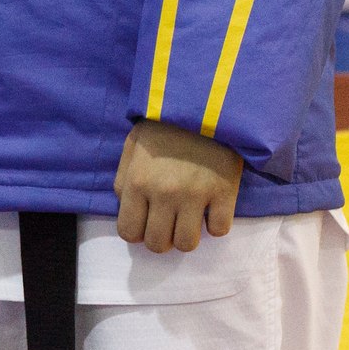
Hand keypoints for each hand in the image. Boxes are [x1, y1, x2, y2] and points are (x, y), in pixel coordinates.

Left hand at [115, 119, 242, 252]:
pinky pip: (219, 230)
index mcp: (137, 183)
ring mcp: (195, 196)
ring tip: (189, 218)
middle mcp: (164, 195)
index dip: (137, 232)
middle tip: (168, 222)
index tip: (146, 223)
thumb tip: (127, 208)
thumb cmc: (162, 125)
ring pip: (188, 244)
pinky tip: (211, 208)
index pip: (129, 233)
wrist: (202, 104)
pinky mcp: (224, 194)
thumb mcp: (132, 148)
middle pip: (158, 244)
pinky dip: (215, 224)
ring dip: (187, 235)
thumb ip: (124, 180)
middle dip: (161, 238)